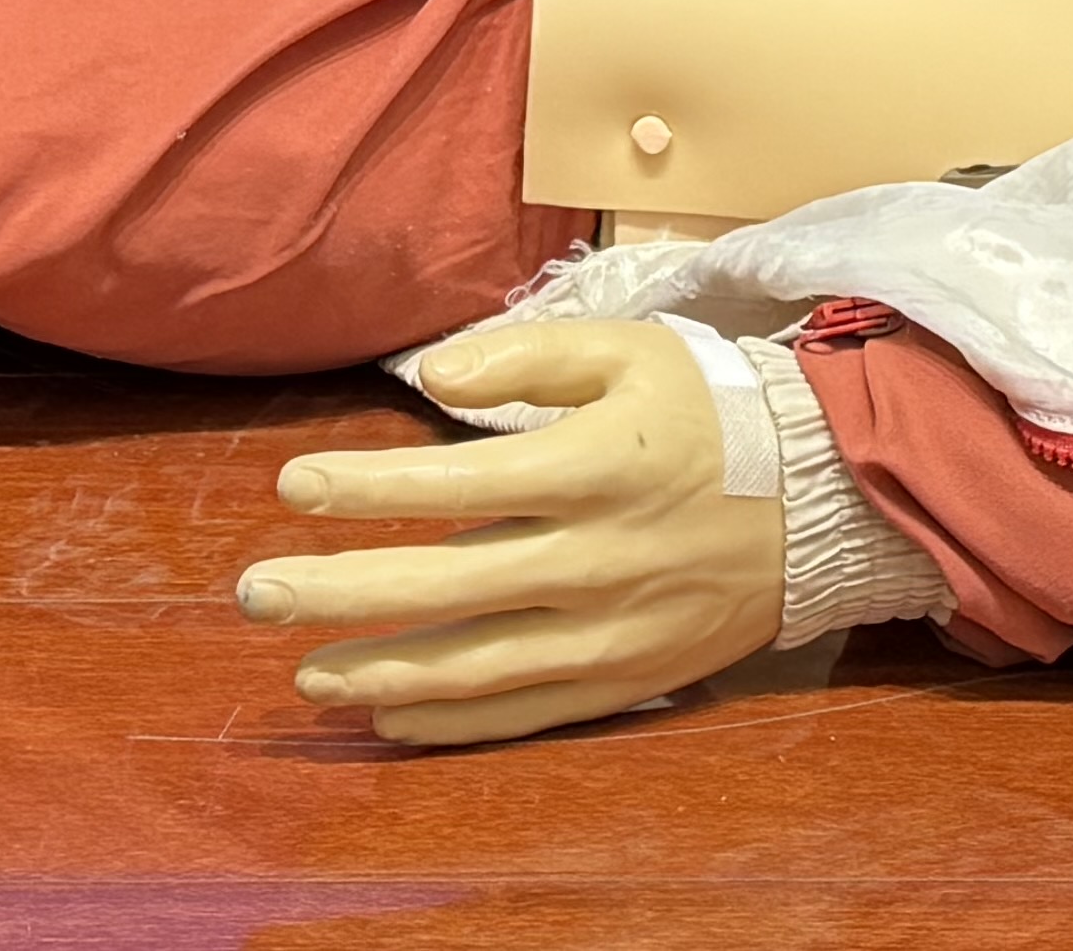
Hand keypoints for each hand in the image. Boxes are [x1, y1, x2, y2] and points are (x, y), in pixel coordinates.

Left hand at [234, 322, 785, 747]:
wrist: (817, 500)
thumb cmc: (711, 411)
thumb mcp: (629, 351)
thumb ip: (525, 355)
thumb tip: (429, 374)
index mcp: (591, 467)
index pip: (456, 482)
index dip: (367, 487)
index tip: (291, 485)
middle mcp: (594, 558)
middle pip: (445, 586)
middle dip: (340, 592)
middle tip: (255, 594)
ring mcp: (609, 629)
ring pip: (476, 664)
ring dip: (381, 670)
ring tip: (305, 673)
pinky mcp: (625, 679)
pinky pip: (525, 712)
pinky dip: (452, 721)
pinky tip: (387, 716)